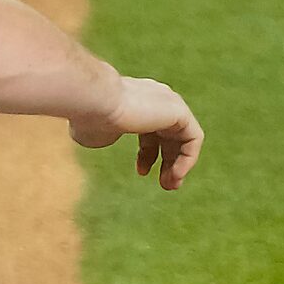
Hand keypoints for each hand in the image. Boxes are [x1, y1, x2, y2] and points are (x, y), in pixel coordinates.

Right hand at [70, 76, 202, 189]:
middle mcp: (156, 98)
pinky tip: (174, 175)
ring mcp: (170, 102)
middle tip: (165, 185)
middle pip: (171, 134)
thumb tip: (106, 137)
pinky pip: (193, 139)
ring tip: (171, 185)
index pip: (152, 128)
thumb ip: (105, 134)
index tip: (142, 172)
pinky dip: (187, 160)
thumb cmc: (90, 118)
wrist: (94, 101)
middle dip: (169, 161)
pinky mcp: (179, 111)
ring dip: (180, 164)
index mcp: (137, 101)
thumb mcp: (97, 133)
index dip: (148, 154)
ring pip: (185, 137)